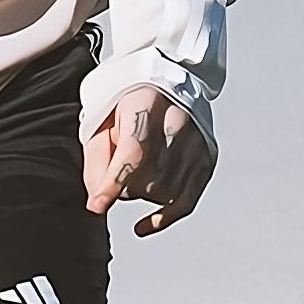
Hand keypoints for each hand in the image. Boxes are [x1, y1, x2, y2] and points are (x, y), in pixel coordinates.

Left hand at [83, 85, 215, 237]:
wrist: (168, 78)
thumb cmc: (130, 101)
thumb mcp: (103, 120)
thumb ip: (96, 159)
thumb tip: (98, 200)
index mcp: (148, 104)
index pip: (134, 151)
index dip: (113, 182)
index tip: (97, 205)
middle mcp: (179, 121)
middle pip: (148, 177)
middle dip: (124, 185)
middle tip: (119, 168)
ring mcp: (197, 141)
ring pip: (164, 192)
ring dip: (142, 193)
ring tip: (138, 171)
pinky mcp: (207, 157)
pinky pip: (187, 200)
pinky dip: (165, 217)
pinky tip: (145, 225)